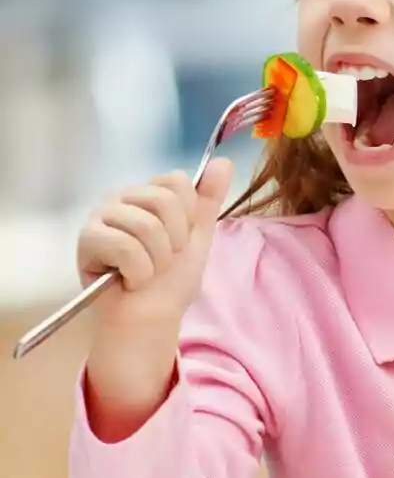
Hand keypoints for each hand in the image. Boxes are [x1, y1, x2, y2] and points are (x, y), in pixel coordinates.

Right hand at [77, 159, 234, 331]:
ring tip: (145, 271)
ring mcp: (99, 217)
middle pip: (164, 201)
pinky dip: (138, 271)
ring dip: (156, 260)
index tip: (179, 241)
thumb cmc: (172, 278)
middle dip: (173, 241)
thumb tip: (224, 161)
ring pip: (147, 225)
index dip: (187, 218)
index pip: (177, 182)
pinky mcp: (86, 239)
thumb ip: (209, 198)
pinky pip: (125, 247)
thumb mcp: (198, 234)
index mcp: (146, 193)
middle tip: (160, 259)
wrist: (153, 316)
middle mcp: (119, 198)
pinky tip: (128, 279)